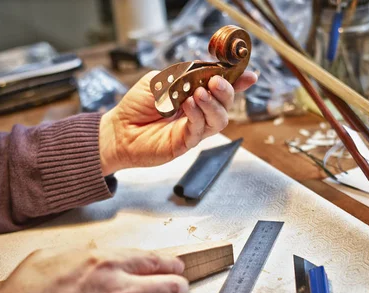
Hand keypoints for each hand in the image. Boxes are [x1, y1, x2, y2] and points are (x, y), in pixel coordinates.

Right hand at [0, 248, 187, 292]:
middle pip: (173, 286)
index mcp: (106, 261)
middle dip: (178, 286)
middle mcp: (121, 288)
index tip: (176, 267)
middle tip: (176, 288)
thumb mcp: (51, 258)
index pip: (156, 260)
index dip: (171, 264)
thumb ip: (83, 253)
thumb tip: (97, 253)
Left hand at [99, 70, 257, 174]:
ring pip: (219, 119)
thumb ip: (181, 76)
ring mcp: (194, 129)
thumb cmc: (137, 106)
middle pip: (226, 103)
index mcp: (195, 94)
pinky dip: (197, 115)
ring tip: (200, 94)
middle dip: (227, 91)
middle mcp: (199, 112)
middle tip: (215, 82)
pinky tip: (187, 105)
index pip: (220, 88)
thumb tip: (202, 73)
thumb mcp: (159, 81)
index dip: (237, 82)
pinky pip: (199, 130)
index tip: (250, 75)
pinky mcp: (185, 143)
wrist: (119, 129)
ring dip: (213, 104)